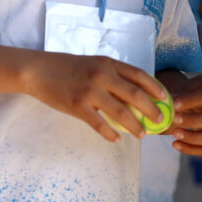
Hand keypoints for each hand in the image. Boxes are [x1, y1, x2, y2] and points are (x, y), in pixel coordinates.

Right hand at [25, 51, 167, 141]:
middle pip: (136, 95)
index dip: (156, 88)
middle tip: (160, 121)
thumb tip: (132, 95)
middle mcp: (101, 75)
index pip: (139, 75)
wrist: (36, 70)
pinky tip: (116, 138)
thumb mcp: (90, 63)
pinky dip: (110, 133)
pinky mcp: (77, 106)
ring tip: (141, 134)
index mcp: (106, 63)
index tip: (165, 99)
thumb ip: (109, 75)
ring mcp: (89, 91)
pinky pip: (100, 124)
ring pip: (121, 112)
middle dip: (152, 110)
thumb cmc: (63, 67)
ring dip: (135, 126)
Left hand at [160, 73, 201, 155]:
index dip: (190, 101)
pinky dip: (191, 149)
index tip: (174, 105)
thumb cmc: (192, 91)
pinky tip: (175, 144)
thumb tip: (168, 104)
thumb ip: (179, 95)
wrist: (199, 99)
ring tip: (175, 133)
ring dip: (193, 137)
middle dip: (193, 121)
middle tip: (174, 120)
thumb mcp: (187, 86)